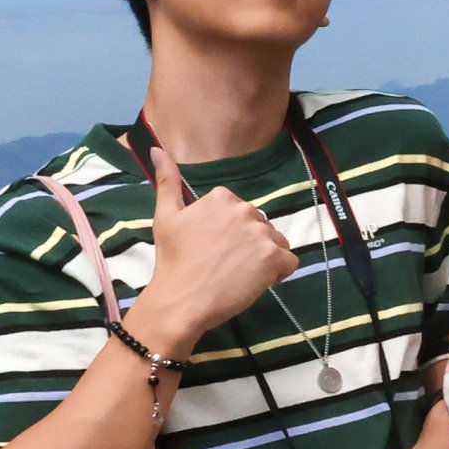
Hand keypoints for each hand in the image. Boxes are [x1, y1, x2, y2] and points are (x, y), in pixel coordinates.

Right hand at [126, 148, 297, 357]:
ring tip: (239, 274)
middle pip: (261, 227)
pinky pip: (290, 262)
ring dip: (265, 259)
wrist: (180, 299)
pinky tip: (256, 282)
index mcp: (222, 197)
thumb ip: (167, 181)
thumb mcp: (166, 216)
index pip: (242, 214)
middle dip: (249, 245)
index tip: (215, 249)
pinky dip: (279, 273)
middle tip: (225, 264)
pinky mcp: (273, 257)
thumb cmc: (172, 260)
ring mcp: (261, 233)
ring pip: (277, 243)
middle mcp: (244, 210)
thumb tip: (158, 149)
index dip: (233, 235)